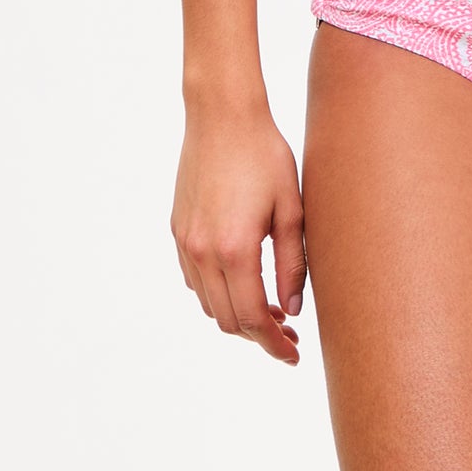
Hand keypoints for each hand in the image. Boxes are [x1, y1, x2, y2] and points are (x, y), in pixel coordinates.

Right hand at [171, 107, 306, 364]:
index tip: (293, 355)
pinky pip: (195, 280)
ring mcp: (186, 242)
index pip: (253, 319)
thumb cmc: (264, 155)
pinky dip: (217, 293)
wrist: (222, 115)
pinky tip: (243, 281)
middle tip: (289, 333)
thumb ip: (293, 263)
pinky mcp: (178, 230)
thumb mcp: (292, 209)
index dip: (274, 344)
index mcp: (235, 250)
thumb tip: (293, 309)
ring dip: (237, 315)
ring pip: (209, 304)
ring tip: (271, 309)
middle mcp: (203, 253)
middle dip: (259, 335)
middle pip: (228, 320)